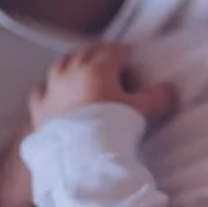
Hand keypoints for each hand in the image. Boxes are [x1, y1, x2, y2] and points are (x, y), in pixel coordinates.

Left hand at [28, 43, 175, 128]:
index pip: (113, 51)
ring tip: (82, 72)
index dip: (125, 54)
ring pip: (60, 65)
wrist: (82, 155)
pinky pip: (40, 91)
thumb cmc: (111, 129)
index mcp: (98, 68)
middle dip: (98, 53)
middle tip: (109, 60)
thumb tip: (167, 90)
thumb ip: (157, 97)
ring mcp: (53, 90)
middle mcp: (72, 73)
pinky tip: (53, 94)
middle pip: (85, 52)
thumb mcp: (143, 111)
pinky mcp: (40, 110)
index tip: (131, 59)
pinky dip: (48, 89)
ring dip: (73, 64)